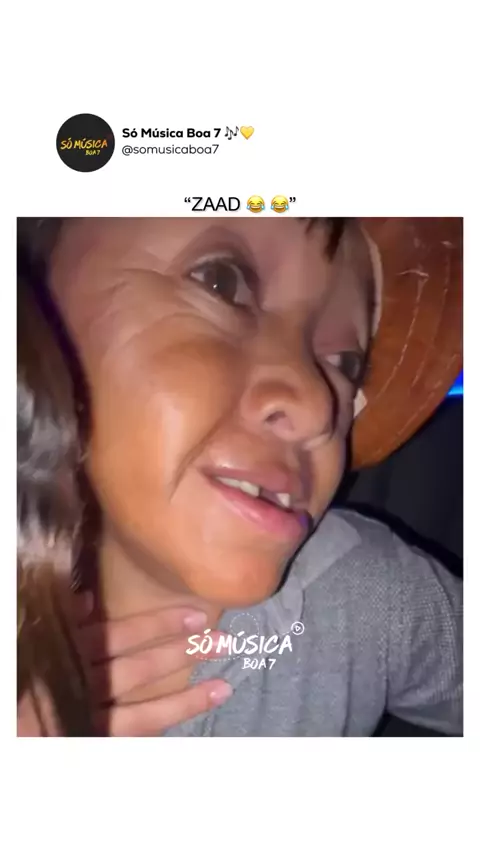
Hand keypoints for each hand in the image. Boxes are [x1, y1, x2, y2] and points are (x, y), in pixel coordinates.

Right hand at [17, 598, 231, 736]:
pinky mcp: (91, 746)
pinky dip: (163, 726)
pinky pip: (132, 740)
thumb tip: (88, 598)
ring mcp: (85, 724)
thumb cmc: (28, 675)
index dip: (157, 626)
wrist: (10, 726)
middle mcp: (77, 691)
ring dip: (185, 701)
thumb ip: (63, 623)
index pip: (115, 637)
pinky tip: (193, 715)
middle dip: (180, 655)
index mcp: (66, 657)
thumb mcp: (37, 643)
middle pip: (135, 671)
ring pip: (140, 714)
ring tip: (222, 688)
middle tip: (220, 641)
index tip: (196, 615)